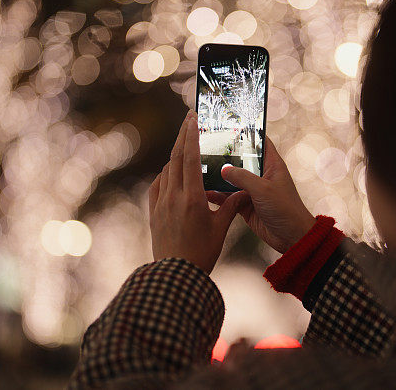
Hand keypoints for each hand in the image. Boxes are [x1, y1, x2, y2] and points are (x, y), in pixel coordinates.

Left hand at [149, 111, 244, 273]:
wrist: (175, 275)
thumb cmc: (202, 253)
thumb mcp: (221, 229)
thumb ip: (231, 206)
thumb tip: (243, 192)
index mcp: (192, 198)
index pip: (190, 159)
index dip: (191, 136)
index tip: (192, 119)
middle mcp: (173, 197)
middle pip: (175, 159)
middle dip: (182, 137)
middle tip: (188, 120)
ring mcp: (160, 204)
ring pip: (166, 171)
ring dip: (175, 156)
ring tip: (185, 147)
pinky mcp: (153, 212)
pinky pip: (157, 186)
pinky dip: (166, 175)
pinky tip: (172, 175)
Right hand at [206, 138, 314, 253]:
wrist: (291, 237)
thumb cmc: (285, 209)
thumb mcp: (263, 189)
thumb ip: (242, 177)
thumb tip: (223, 169)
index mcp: (272, 164)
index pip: (260, 141)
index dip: (247, 132)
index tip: (229, 124)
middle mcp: (261, 175)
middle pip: (241, 159)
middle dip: (225, 155)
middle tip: (205, 145)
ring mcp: (252, 190)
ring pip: (232, 179)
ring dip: (218, 177)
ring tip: (199, 168)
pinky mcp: (245, 204)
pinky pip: (228, 197)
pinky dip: (217, 195)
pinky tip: (204, 192)